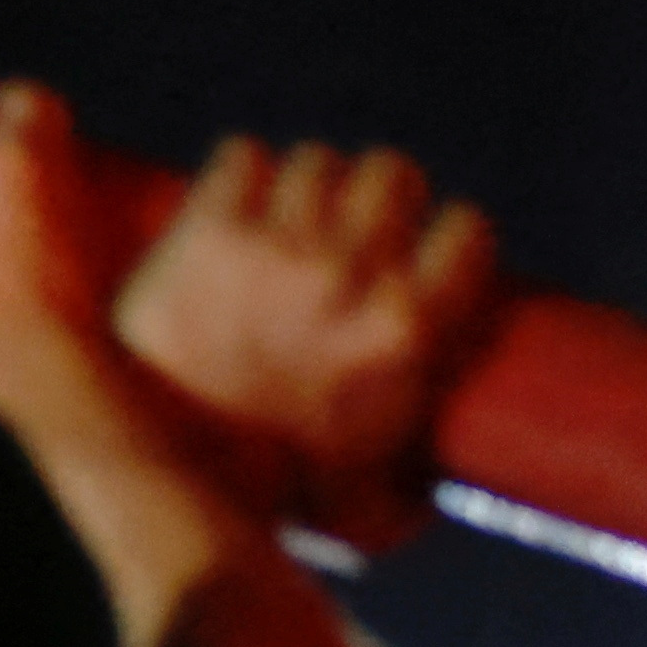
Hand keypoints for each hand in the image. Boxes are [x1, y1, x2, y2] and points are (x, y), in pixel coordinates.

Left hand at [117, 133, 498, 548]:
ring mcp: (278, 249)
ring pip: (316, 158)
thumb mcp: (384, 489)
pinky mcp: (207, 232)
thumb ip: (425, 477)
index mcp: (411, 330)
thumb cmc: (283, 488)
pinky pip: (241, 156)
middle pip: (389, 172)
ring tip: (287, 212)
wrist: (179, 467)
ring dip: (306, 179)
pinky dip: (240, 171)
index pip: (467, 228)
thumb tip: (444, 489)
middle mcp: (353, 276)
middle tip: (349, 222)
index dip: (445, 230)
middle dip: (376, 190)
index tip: (424, 244)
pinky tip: (233, 199)